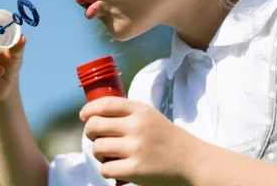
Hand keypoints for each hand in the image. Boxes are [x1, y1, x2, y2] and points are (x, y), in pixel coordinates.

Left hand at [80, 97, 199, 185]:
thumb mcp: (150, 116)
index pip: (105, 104)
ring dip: (99, 153)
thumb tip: (93, 114)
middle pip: (95, 125)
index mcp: (140, 110)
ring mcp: (136, 148)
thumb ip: (127, 113)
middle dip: (90, 133)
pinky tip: (117, 169)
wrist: (192, 162)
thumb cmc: (167, 139)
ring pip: (98, 148)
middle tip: (96, 138)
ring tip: (110, 156)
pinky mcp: (136, 170)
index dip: (89, 110)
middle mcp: (137, 126)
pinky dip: (108, 171)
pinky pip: (106, 169)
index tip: (84, 116)